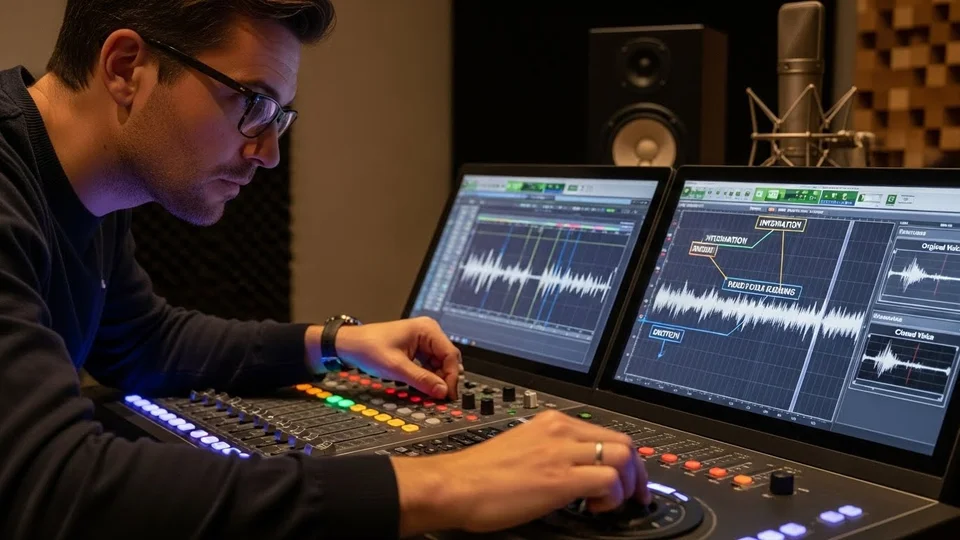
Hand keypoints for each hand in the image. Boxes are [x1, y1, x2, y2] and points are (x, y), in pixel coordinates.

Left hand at [306, 316, 461, 399]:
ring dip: (435, 379)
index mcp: (427, 329)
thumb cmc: (368, 348)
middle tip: (440, 398)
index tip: (447, 394)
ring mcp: (423, 340)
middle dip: (444, 379)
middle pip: (447, 359)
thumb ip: (421, 380)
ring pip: (439, 364)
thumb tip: (442, 391)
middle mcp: (428, 332)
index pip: (450, 355)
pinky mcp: (417, 348)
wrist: (350, 344)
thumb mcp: (396, 367)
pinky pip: (429, 364)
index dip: (451, 377)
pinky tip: (422, 387)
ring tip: (429, 394)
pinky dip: (427, 376)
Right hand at [391, 409, 650, 535]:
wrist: (455, 484)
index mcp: (550, 422)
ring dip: (628, 485)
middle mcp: (560, 430)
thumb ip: (550, 451)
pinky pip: (608, 479)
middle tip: (635, 495)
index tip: (628, 477)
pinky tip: (596, 507)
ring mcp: (561, 452)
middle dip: (637, 471)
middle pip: (624, 441)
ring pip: (623, 456)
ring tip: (611, 503)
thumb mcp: (522, 447)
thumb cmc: (478, 474)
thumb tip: (574, 469)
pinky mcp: (560, 478)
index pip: (606, 430)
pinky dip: (613, 496)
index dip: (626, 458)